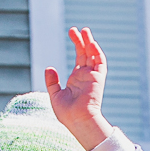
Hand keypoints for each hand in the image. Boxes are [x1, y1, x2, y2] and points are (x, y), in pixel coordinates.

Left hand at [42, 26, 111, 150]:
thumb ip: (52, 81)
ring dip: (90, 43)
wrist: (78, 121)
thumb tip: (49, 68)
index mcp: (77, 78)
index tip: (72, 33)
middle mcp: (86, 76)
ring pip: (94, 55)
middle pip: (86, 53)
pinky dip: (96, 52)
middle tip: (76, 29)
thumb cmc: (67, 113)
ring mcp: (93, 76)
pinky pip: (100, 62)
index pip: (79, 57)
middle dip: (82, 40)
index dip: (77, 44)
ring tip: (84, 31)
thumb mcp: (55, 95)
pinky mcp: (98, 78)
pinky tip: (91, 43)